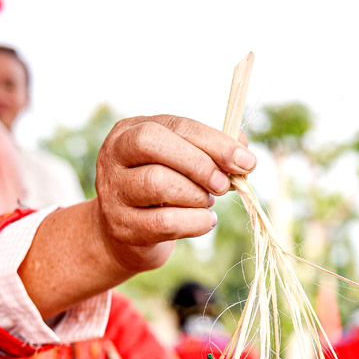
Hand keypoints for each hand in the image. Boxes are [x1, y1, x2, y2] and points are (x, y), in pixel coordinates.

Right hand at [92, 115, 255, 274]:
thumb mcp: (182, 163)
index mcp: (130, 130)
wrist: (128, 233)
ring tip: (206, 202)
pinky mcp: (122, 227)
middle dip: (198, 164)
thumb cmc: (164, 190)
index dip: (214, 141)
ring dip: (196, 195)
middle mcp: (113, 155)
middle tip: (222, 185)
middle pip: (153, 144)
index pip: (175, 125)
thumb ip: (212, 151)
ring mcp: (113, 192)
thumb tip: (244, 151)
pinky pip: (164, 223)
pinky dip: (195, 223)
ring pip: (158, 183)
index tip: (245, 161)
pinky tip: (205, 221)